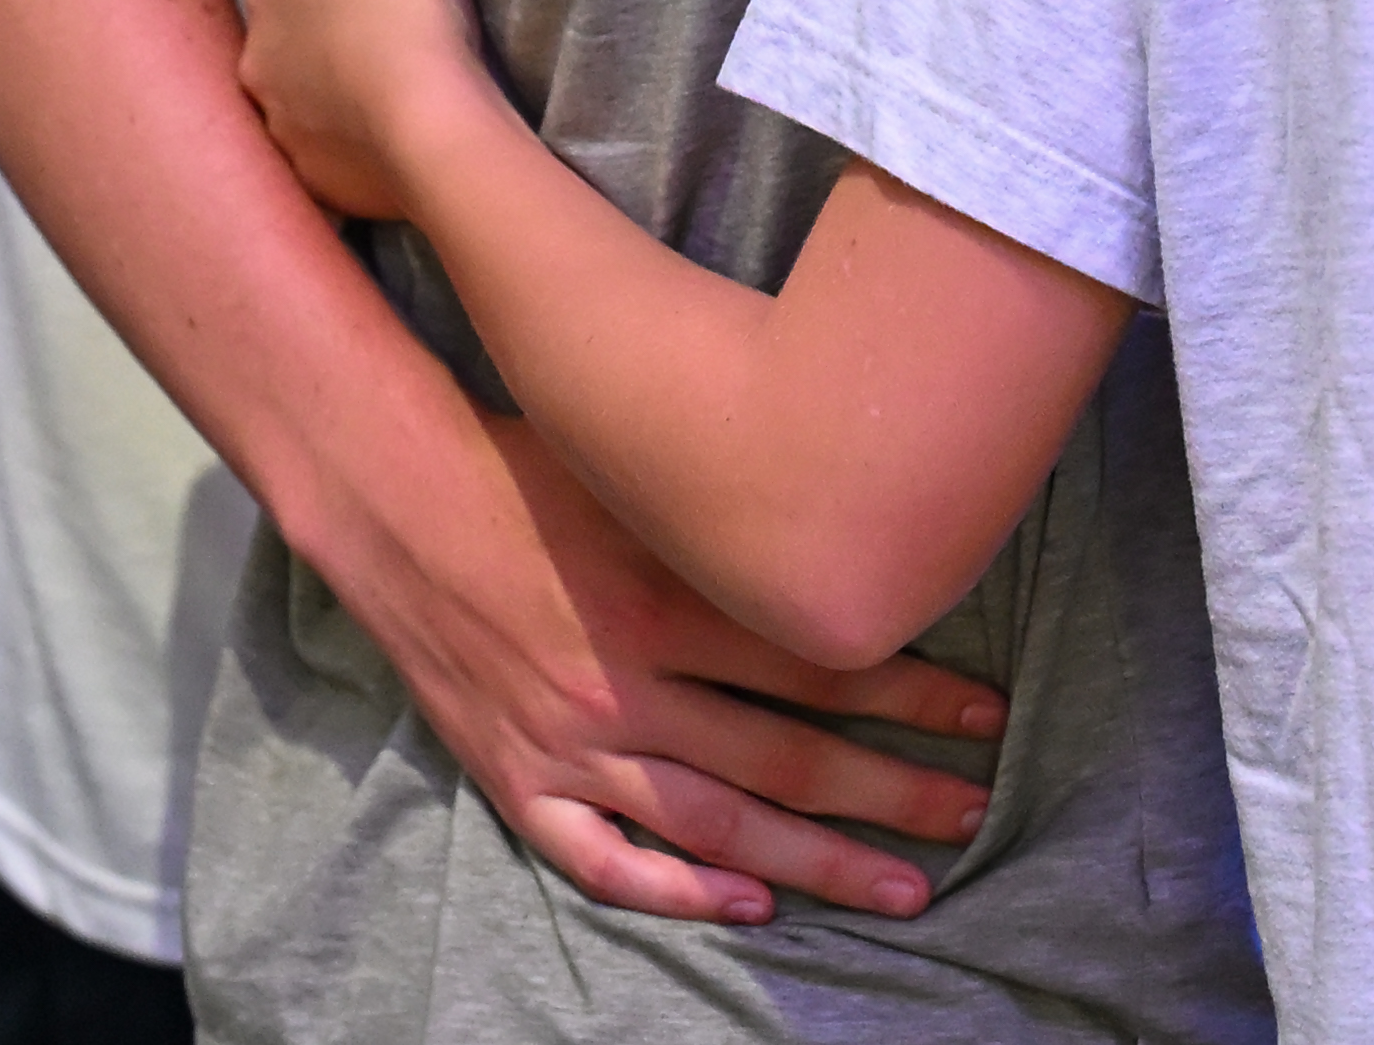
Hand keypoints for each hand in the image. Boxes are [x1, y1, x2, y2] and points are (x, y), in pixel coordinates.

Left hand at [236, 0, 485, 226]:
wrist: (430, 124)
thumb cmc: (390, 3)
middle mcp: (258, 70)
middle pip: (289, 38)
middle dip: (323, 32)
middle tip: (384, 26)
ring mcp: (289, 135)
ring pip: (308, 100)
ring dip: (338, 90)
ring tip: (393, 83)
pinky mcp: (325, 186)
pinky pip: (337, 157)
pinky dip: (358, 145)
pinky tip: (395, 133)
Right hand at [322, 404, 1007, 928]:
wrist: (392, 499)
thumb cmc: (524, 467)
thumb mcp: (636, 474)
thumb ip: (728, 521)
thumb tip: (841, 536)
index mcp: (663, 599)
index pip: (815, 664)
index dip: (911, 691)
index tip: (981, 711)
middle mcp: (624, 684)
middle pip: (787, 759)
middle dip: (893, 790)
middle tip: (971, 812)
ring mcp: (570, 743)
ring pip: (717, 825)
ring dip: (820, 860)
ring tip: (904, 886)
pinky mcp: (518, 779)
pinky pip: (606, 859)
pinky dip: (679, 891)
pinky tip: (752, 906)